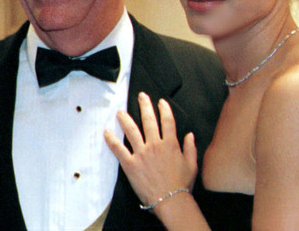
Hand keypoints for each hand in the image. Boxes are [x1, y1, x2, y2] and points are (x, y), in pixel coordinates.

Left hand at [104, 93, 197, 210]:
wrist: (171, 201)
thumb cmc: (182, 185)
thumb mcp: (192, 165)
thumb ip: (190, 148)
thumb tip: (189, 135)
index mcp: (171, 144)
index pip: (168, 121)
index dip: (164, 109)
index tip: (160, 102)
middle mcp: (155, 145)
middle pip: (149, 120)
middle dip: (145, 105)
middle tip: (141, 96)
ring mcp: (142, 153)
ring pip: (131, 130)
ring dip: (125, 119)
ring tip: (120, 112)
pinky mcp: (131, 164)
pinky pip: (118, 148)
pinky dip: (111, 139)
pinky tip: (107, 131)